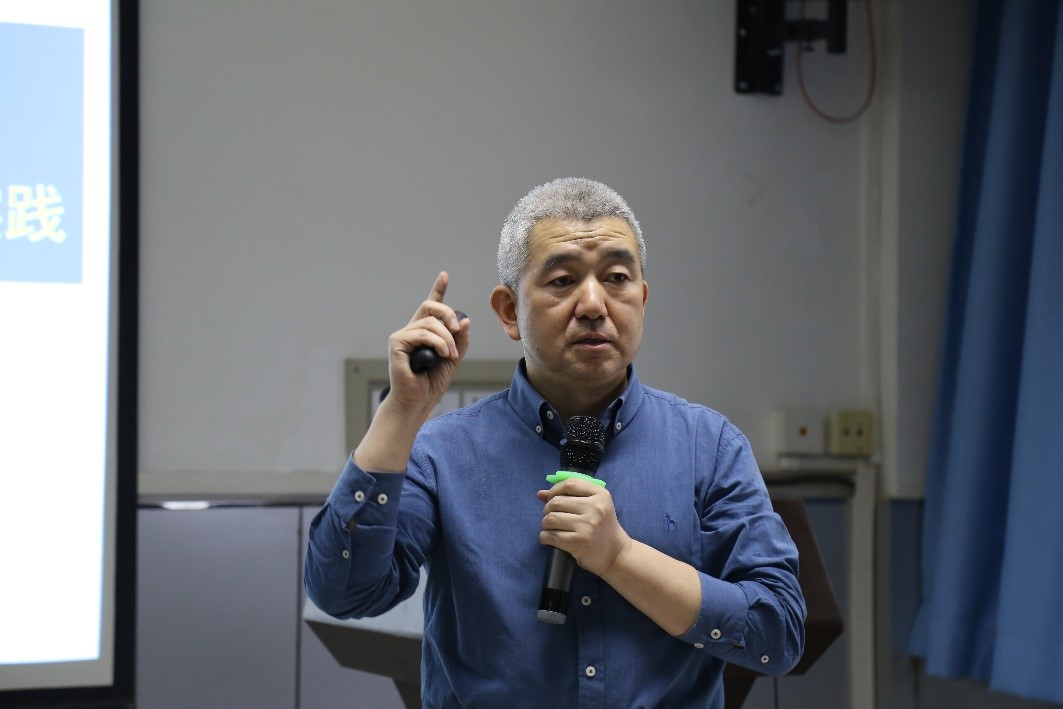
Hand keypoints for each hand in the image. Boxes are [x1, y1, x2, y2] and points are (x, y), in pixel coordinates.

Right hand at [385, 271, 469, 414]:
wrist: (417, 401)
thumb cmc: (432, 382)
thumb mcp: (453, 359)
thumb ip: (460, 340)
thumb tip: (464, 320)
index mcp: (424, 332)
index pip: (431, 306)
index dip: (438, 289)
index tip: (445, 275)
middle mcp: (412, 330)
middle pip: (430, 306)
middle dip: (447, 312)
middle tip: (457, 328)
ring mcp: (402, 336)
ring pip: (430, 323)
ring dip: (446, 338)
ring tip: (450, 355)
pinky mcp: (397, 343)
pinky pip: (422, 333)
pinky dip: (437, 343)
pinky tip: (442, 355)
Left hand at [537, 479, 631, 577]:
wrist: (616, 554)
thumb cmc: (603, 528)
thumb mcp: (594, 507)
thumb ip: (570, 496)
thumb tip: (541, 494)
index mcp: (600, 495)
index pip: (569, 484)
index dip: (555, 490)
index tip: (551, 498)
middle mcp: (595, 508)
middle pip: (556, 502)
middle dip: (547, 510)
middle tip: (550, 517)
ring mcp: (587, 525)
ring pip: (551, 518)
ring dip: (545, 524)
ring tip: (549, 528)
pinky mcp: (578, 542)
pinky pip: (551, 535)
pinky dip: (544, 537)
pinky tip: (548, 538)